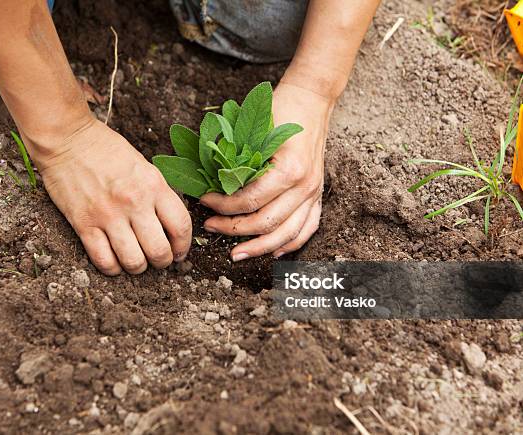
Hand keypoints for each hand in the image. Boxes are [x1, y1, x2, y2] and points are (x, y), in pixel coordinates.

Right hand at [36, 118, 191, 274]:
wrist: (67, 139)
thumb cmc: (107, 150)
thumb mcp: (144, 167)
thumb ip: (158, 195)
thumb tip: (170, 226)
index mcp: (154, 186)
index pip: (181, 226)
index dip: (184, 246)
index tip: (180, 252)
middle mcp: (134, 202)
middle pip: (159, 251)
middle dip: (163, 262)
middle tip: (159, 260)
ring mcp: (108, 215)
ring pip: (133, 261)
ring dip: (138, 268)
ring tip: (137, 262)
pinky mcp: (83, 224)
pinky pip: (103, 260)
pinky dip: (113, 268)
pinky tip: (115, 262)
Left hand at [200, 82, 331, 260]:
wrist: (312, 100)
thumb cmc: (280, 110)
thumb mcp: (254, 129)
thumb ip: (236, 158)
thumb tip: (208, 181)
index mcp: (289, 170)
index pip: (250, 201)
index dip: (223, 206)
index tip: (204, 201)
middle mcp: (305, 186)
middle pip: (266, 223)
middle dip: (234, 230)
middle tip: (211, 227)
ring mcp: (314, 193)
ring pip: (286, 234)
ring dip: (259, 248)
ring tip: (236, 254)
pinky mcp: (318, 195)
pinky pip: (307, 229)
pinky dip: (290, 244)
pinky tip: (273, 253)